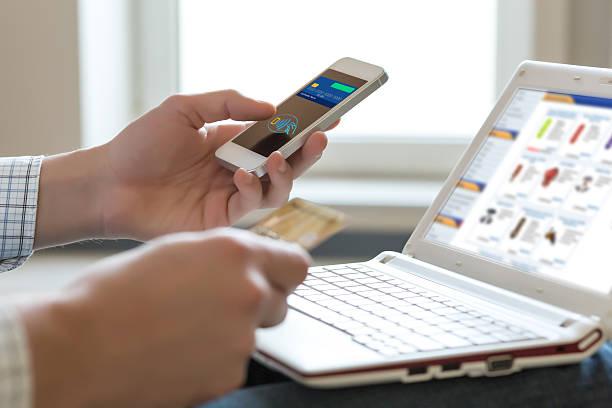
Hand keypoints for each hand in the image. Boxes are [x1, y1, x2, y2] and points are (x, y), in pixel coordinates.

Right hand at [19, 228, 309, 406]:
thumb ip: (222, 256)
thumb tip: (246, 264)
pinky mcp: (229, 376)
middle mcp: (249, 293)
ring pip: (252, 333)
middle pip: (279, 301)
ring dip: (230, 331)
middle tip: (215, 304)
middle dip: (257, 302)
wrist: (79, 349)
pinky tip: (177, 352)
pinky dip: (213, 359)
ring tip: (183, 329)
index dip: (283, 270)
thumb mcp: (176, 251)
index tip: (273, 275)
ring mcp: (242, 339)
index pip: (296, 263)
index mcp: (236, 254)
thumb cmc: (115, 293)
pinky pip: (232, 362)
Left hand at [35, 90, 334, 247]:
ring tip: (277, 157)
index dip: (302, 127)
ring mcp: (230, 195)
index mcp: (231, 142)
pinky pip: (251, 205)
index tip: (329, 116)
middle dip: (307, 152)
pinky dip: (253, 188)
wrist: (110, 184)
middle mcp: (237, 169)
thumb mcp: (183, 109)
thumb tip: (269, 107)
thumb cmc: (141, 145)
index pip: (276, 134)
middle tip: (320, 137)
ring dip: (285, 173)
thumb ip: (226, 103)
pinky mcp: (221, 219)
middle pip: (285, 164)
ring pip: (277, 189)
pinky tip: (240, 174)